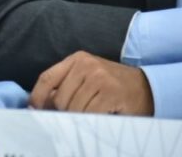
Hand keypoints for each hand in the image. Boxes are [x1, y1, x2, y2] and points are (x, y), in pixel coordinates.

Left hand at [29, 50, 153, 115]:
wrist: (148, 87)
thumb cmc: (111, 86)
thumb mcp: (86, 78)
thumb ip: (63, 87)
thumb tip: (37, 106)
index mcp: (76, 59)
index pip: (46, 78)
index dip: (37, 97)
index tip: (33, 110)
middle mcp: (86, 65)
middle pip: (59, 98)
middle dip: (64, 112)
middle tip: (77, 116)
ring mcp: (99, 78)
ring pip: (73, 108)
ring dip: (80, 118)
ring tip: (93, 114)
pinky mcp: (111, 93)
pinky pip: (90, 114)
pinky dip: (92, 121)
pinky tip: (102, 116)